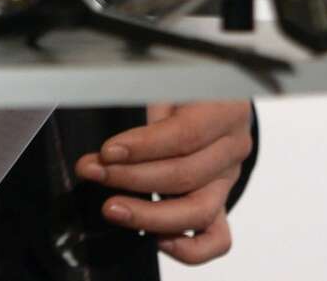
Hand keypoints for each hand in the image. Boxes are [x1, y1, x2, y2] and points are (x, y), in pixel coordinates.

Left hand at [75, 100, 251, 265]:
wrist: (208, 91)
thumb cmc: (180, 84)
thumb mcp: (164, 79)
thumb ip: (145, 105)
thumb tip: (109, 144)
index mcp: (225, 109)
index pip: (185, 136)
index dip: (144, 147)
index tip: (107, 152)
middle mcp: (232, 147)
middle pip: (186, 174)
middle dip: (132, 178)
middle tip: (94, 173)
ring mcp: (228, 178)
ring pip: (199, 210)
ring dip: (149, 214)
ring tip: (112, 208)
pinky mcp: (220, 200)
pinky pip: (217, 237)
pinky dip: (190, 247)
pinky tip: (156, 239)